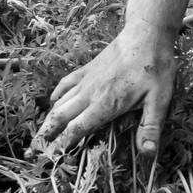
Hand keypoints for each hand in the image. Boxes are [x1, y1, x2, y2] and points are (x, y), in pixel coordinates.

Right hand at [38, 23, 176, 157]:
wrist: (146, 34)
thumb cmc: (155, 66)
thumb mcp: (159, 99)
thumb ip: (151, 127)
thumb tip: (148, 153)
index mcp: (106, 104)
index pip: (77, 129)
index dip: (64, 145)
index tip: (52, 158)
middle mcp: (90, 93)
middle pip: (61, 117)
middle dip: (46, 136)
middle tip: (33, 152)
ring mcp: (86, 80)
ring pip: (60, 102)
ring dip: (47, 119)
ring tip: (38, 135)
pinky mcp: (87, 69)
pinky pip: (65, 83)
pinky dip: (56, 95)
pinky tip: (53, 102)